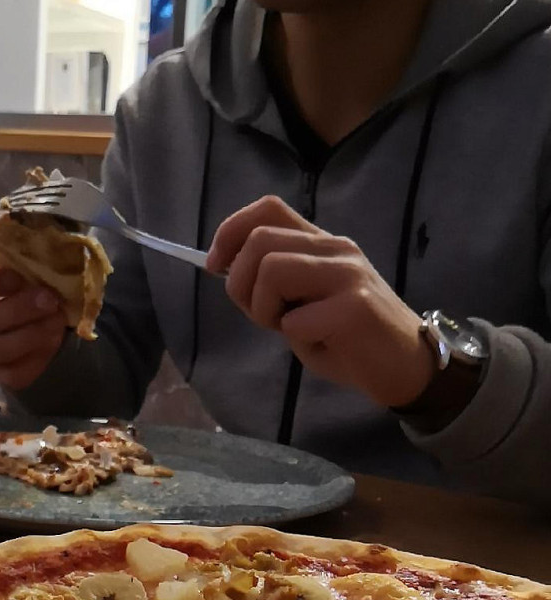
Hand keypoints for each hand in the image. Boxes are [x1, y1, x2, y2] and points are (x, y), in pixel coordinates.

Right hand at [0, 254, 66, 390]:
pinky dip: (40, 356)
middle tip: (50, 299)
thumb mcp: (18, 260)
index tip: (18, 277)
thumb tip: (48, 246)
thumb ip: (24, 254)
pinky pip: (16, 372)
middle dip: (20, 309)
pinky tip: (54, 338)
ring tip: (58, 319)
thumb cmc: (20, 280)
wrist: (30, 312)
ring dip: (33, 333)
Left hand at [206, 196, 435, 408]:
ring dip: (264, 310)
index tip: (215, 266)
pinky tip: (321, 344)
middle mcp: (336, 250)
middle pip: (260, 241)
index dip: (230, 231)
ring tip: (289, 329)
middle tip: (262, 316)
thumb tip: (227, 270)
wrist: (405, 369)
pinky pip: (295, 320)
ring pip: (272, 270)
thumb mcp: (306, 305)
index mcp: (323, 244)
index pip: (268, 209)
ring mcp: (348, 275)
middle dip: (241, 284)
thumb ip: (276, 285)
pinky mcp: (354, 308)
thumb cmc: (351, 342)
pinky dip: (295, 338)